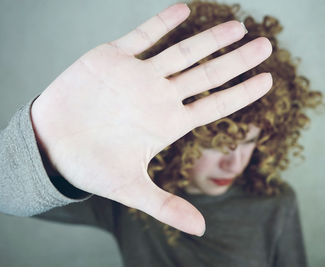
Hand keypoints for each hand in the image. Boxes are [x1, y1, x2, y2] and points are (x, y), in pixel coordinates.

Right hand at [30, 2, 271, 235]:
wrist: (51, 144)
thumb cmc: (91, 167)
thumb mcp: (131, 190)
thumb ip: (166, 206)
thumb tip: (201, 230)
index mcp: (168, 123)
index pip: (215, 106)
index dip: (242, 93)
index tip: (268, 80)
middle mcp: (159, 96)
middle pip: (207, 75)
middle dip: (237, 60)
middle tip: (266, 45)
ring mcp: (139, 75)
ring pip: (182, 52)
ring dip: (208, 39)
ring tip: (237, 26)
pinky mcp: (113, 58)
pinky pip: (143, 35)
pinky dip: (162, 23)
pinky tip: (185, 10)